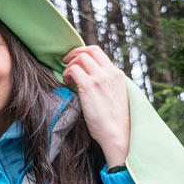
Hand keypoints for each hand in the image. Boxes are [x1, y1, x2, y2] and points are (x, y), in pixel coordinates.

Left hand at [62, 46, 129, 165]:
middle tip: (65, 61)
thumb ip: (105, 85)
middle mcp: (110, 73)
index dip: (84, 53)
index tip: (76, 60)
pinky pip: (73, 70)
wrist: (118, 134)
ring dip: (70, 65)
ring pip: (81, 57)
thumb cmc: (114, 122)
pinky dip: (67, 74)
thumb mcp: (114, 96)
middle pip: (90, 50)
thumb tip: (89, 80)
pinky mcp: (89, 86)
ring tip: (67, 78)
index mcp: (117, 74)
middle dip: (75, 53)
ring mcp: (100, 78)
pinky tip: (67, 83)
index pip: (99, 53)